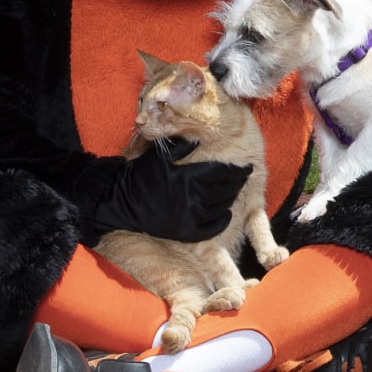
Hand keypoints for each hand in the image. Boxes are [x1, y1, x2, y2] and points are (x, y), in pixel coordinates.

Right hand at [94, 139, 251, 241]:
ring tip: (233, 191)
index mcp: (188, 177)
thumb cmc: (141, 175)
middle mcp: (193, 198)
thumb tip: (200, 139)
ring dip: (230, 198)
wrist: (122, 202)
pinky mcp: (186, 232)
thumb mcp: (161, 156)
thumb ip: (183, 147)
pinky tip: (225, 213)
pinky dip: (222, 220)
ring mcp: (190, 217)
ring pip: (221, 207)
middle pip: (225, 190)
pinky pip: (212, 228)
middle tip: (243, 177)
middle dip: (237, 182)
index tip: (248, 166)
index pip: (223, 172)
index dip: (239, 170)